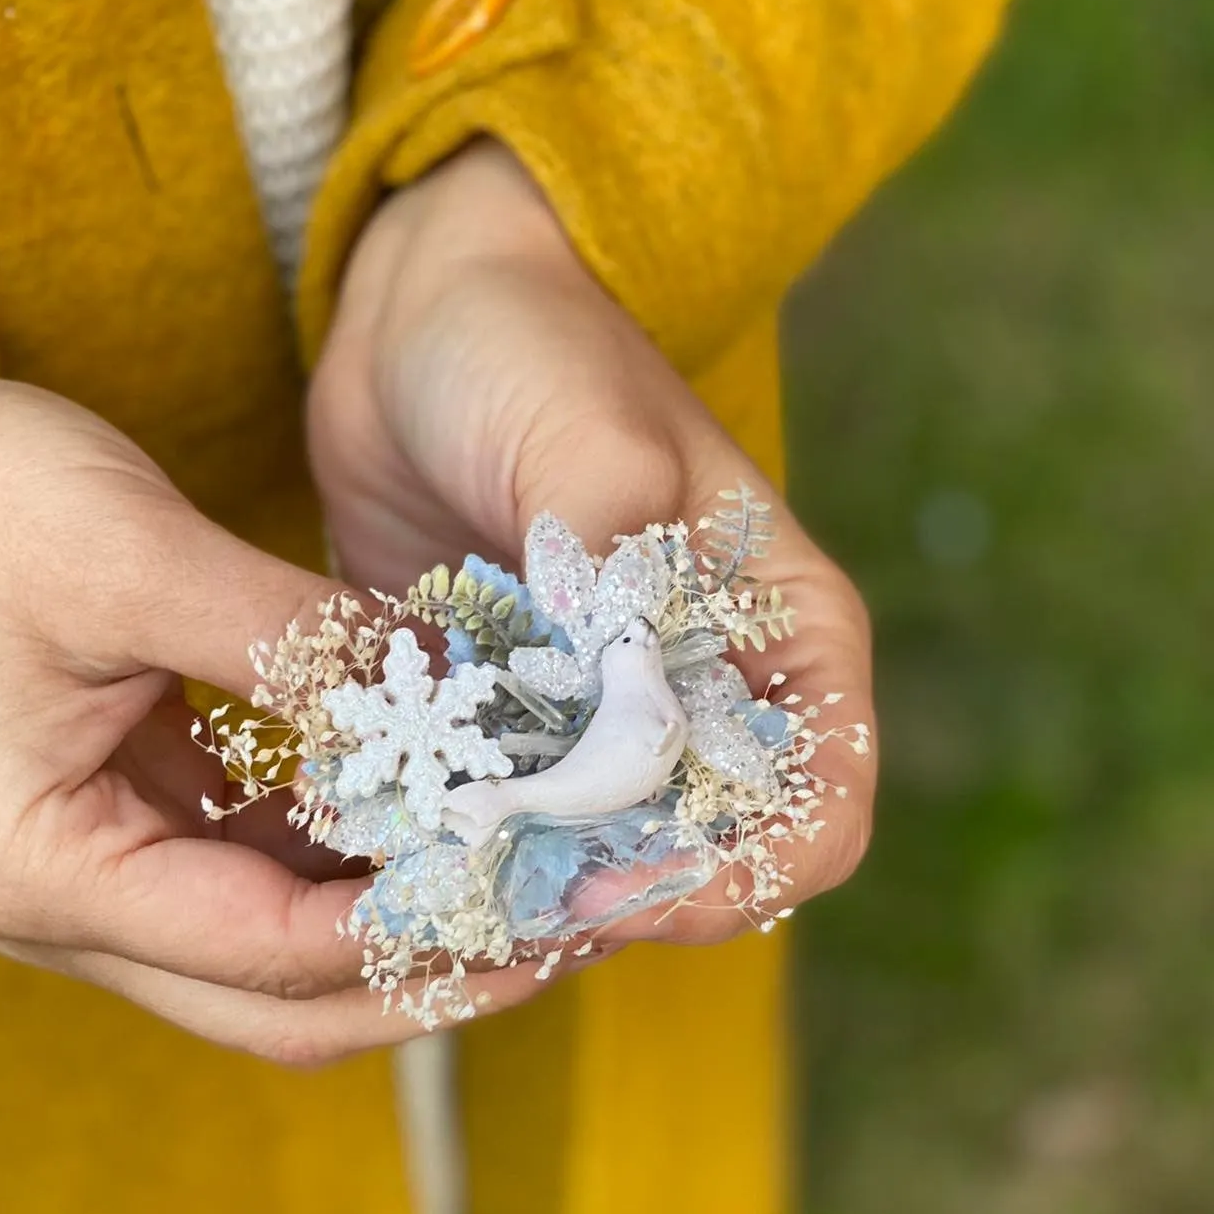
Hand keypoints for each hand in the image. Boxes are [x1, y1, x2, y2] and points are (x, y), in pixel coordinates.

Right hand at [0, 357, 553, 1057]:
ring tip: (536, 880)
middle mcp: (66, 907)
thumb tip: (460, 697)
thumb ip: (303, 646)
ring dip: (404, 922)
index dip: (417, 930)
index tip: (543, 896)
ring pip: (283, 953)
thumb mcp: (141, 562)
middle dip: (431, 970)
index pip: (271, 950)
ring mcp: (99, 874)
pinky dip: (358, 860)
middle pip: (282, 999)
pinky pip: (266, 878)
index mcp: (46, 870)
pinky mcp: (132, 822)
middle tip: (569, 928)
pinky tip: (451, 819)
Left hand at [308, 141, 876, 938]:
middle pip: (707, 858)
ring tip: (441, 880)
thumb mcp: (586, 439)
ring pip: (602, 856)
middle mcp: (710, 688)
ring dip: (535, 883)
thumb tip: (629, 721)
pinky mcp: (513, 720)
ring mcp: (607, 713)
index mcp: (784, 630)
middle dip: (620, 897)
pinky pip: (511, 821)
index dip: (740, 875)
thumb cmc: (528, 347)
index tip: (623, 880)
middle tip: (506, 898)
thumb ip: (618, 577)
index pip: (817, 809)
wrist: (418, 315)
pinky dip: (467, 846)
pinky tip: (397, 845)